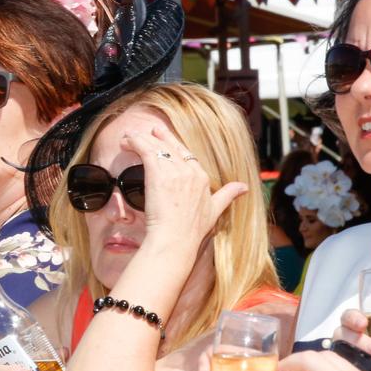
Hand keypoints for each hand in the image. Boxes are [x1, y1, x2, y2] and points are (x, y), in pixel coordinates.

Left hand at [123, 125, 247, 250]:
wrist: (175, 239)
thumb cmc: (191, 231)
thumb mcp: (215, 211)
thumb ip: (227, 195)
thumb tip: (244, 187)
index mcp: (202, 177)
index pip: (187, 154)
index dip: (175, 146)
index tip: (166, 140)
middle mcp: (189, 170)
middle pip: (172, 146)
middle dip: (159, 136)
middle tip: (150, 131)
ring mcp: (174, 170)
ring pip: (156, 146)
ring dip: (140, 139)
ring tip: (129, 138)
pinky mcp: (158, 173)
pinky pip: (145, 149)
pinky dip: (135, 142)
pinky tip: (127, 142)